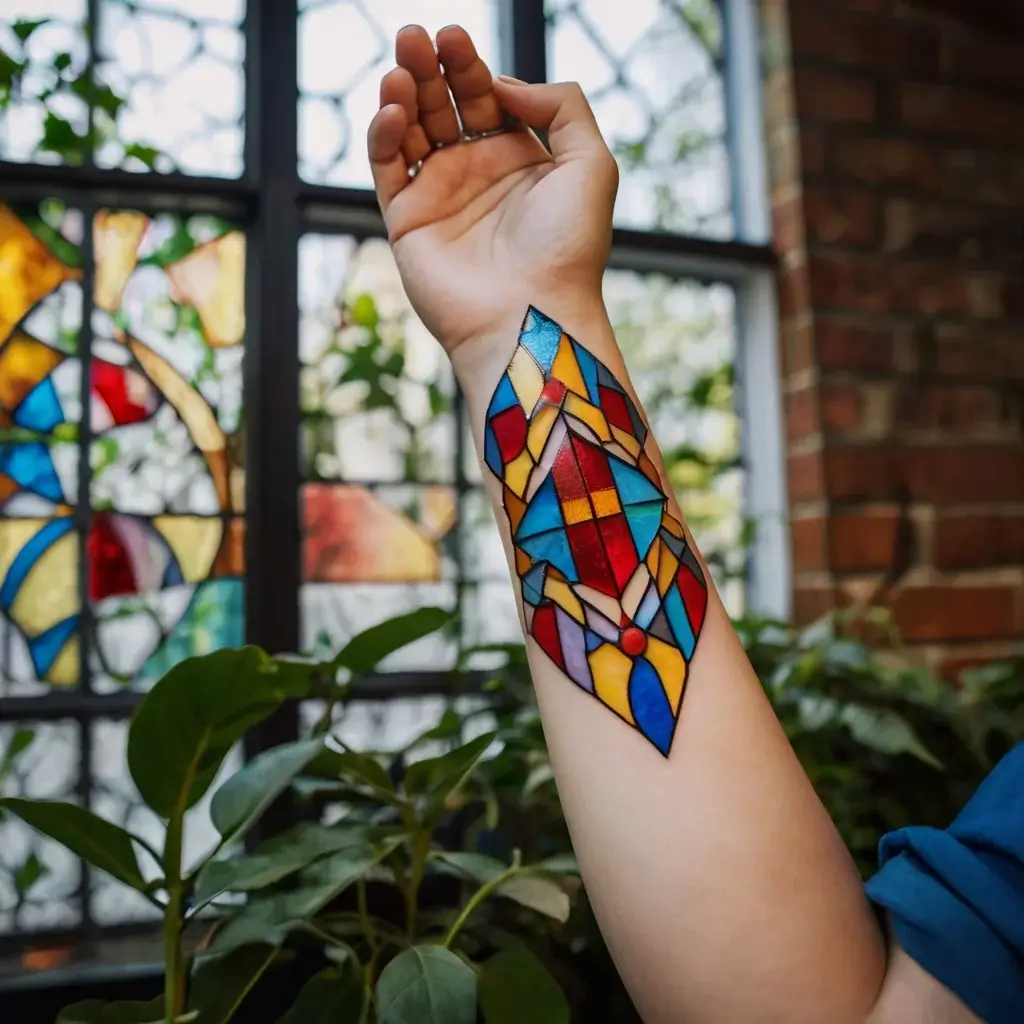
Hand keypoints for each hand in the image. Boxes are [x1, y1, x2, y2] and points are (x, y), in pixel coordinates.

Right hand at [366, 24, 617, 361]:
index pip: (485, 97)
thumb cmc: (569, 248)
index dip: (469, 65)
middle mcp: (477, 176)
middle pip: (443, 106)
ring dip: (402, 92)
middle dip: (428, 67)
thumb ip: (561, 106)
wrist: (532, 314)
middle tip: (415, 35)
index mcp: (520, 160)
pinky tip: (393, 111)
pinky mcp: (407, 223)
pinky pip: (387, 168)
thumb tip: (503, 83)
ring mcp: (440, 199)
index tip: (456, 38)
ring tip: (400, 64)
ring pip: (411, 131)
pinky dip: (383, 135)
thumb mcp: (591, 163)